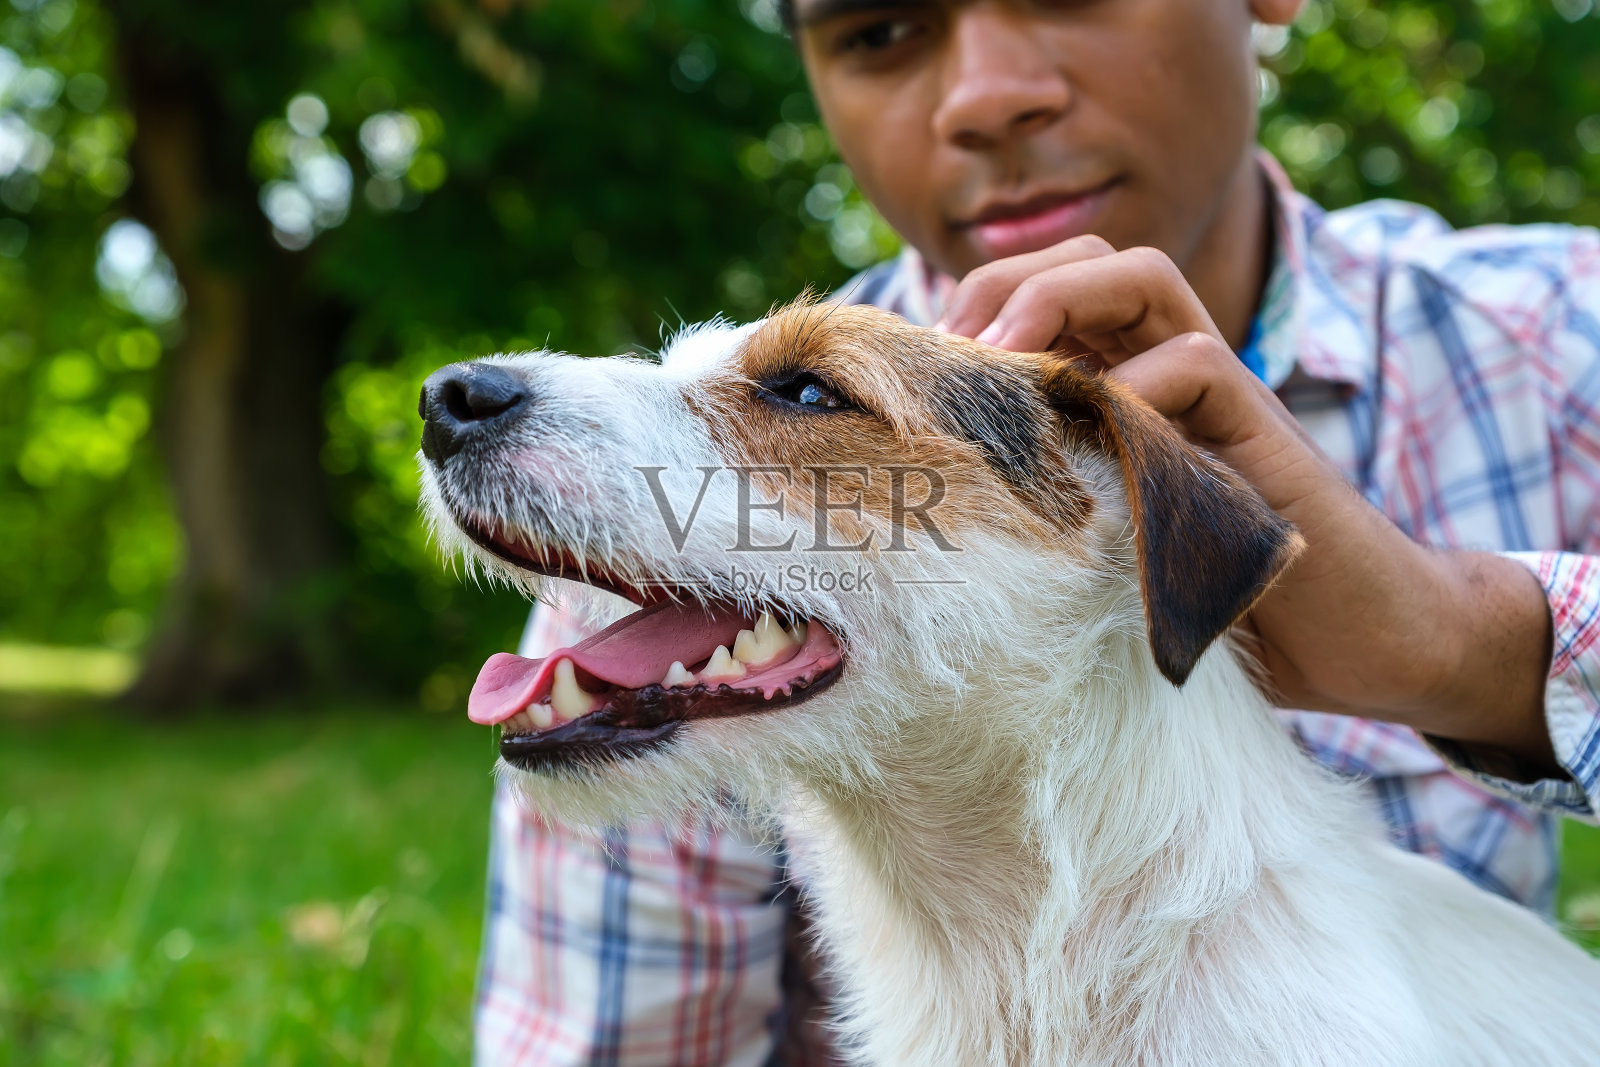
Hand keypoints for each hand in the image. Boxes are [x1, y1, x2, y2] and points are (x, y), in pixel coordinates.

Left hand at [939, 237, 1558, 777]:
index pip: (1046, 295)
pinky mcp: (1262, 435)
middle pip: (1089, 259)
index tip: (922, 370)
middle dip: (1003, 280)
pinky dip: (1138, 383)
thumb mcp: (1102, 544)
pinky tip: (1096, 431)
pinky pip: (1200, 363)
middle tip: (950, 350)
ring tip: (999, 356)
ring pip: (1141, 275)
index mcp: (1124, 385)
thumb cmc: (1214, 600)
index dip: (976, 309)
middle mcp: (1168, 372)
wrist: (1359, 641)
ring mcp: (1218, 396)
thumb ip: (1046, 502)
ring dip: (1056, 296)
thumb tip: (930, 508)